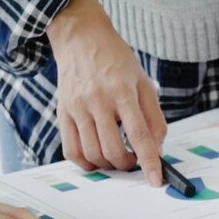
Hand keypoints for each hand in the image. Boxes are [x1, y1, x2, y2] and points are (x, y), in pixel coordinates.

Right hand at [46, 0, 167, 184]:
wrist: (81, 38)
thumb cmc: (116, 60)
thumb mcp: (144, 82)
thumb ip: (153, 117)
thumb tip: (156, 150)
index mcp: (123, 90)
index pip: (138, 134)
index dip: (148, 161)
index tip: (155, 180)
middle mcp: (98, 99)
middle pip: (112, 150)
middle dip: (127, 164)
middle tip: (133, 160)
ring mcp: (77, 107)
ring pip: (92, 154)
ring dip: (107, 165)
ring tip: (117, 157)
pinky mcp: (62, 112)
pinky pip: (71, 150)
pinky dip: (85, 163)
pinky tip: (96, 157)